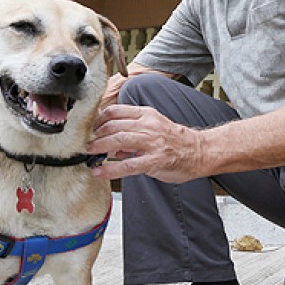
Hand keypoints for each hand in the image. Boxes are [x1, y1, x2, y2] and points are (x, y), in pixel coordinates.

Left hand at [87, 104, 204, 182]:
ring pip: (117, 140)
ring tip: (89, 155)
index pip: (115, 111)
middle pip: (112, 125)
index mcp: (146, 114)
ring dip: (99, 148)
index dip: (98, 120)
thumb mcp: (154, 126)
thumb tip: (110, 141)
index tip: (89, 129)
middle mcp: (148, 125)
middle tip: (85, 144)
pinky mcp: (155, 160)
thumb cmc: (176, 141)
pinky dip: (110, 169)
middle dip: (95, 135)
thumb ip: (132, 130)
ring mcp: (152, 142)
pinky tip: (100, 172)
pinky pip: (127, 165)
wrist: (200, 151)